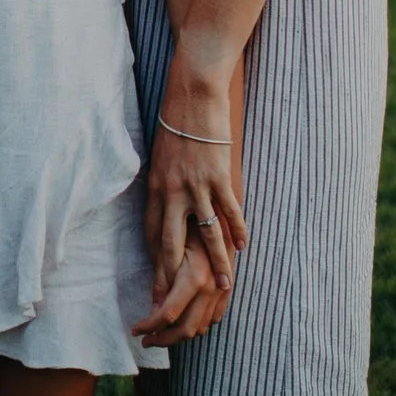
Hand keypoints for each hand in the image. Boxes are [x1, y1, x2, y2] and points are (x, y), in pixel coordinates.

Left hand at [133, 232, 228, 345]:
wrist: (219, 210)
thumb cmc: (186, 224)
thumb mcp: (166, 248)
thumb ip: (161, 281)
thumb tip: (153, 310)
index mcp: (194, 277)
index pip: (168, 314)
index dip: (149, 325)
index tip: (135, 330)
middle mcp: (211, 287)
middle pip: (186, 329)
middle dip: (163, 339)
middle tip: (146, 339)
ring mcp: (222, 290)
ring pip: (201, 327)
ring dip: (179, 335)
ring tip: (160, 332)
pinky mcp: (227, 289)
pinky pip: (213, 318)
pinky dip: (197, 325)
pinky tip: (183, 322)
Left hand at [140, 99, 246, 341]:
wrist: (192, 91)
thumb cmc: (176, 120)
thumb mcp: (161, 155)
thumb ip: (164, 182)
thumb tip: (166, 202)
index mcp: (155, 185)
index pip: (151, 232)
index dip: (155, 260)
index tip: (157, 283)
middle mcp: (172, 190)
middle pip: (170, 242)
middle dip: (173, 275)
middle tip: (174, 303)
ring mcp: (196, 184)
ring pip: (205, 233)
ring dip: (215, 262)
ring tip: (223, 284)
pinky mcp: (218, 175)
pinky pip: (229, 210)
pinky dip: (238, 230)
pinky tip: (244, 246)